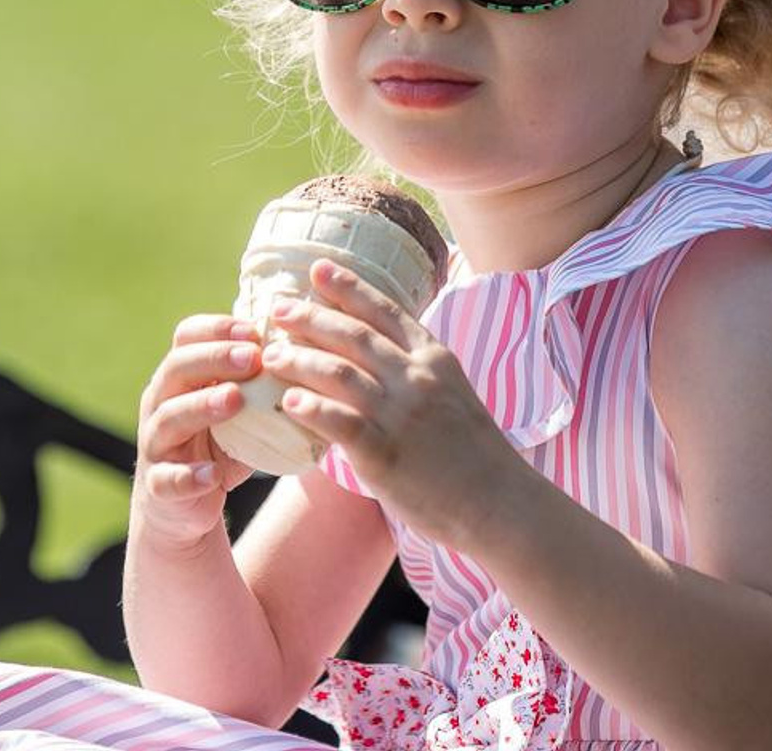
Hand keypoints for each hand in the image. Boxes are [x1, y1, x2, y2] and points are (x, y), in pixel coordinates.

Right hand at [132, 314, 262, 551]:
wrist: (185, 505)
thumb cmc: (218, 444)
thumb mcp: (239, 410)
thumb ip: (262, 384)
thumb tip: (313, 355)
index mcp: (180, 377)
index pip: (187, 337)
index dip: (217, 328)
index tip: (254, 330)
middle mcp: (160, 403)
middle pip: (176, 368)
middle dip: (215, 358)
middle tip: (253, 358)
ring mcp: (155, 444)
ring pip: (170, 418)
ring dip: (203, 406)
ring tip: (235, 399)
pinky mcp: (159, 485)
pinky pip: (168, 479)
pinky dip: (189, 477)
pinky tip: (212, 474)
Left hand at [260, 258, 525, 547]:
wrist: (500, 502)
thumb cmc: (474, 453)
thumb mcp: (453, 392)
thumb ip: (418, 371)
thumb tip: (376, 359)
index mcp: (434, 358)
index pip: (385, 311)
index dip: (348, 287)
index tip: (318, 269)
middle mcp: (417, 377)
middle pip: (354, 335)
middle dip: (311, 317)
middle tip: (277, 308)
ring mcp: (401, 415)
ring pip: (340, 372)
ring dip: (299, 359)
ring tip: (271, 355)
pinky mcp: (386, 455)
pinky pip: (340, 423)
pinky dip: (311, 408)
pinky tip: (287, 401)